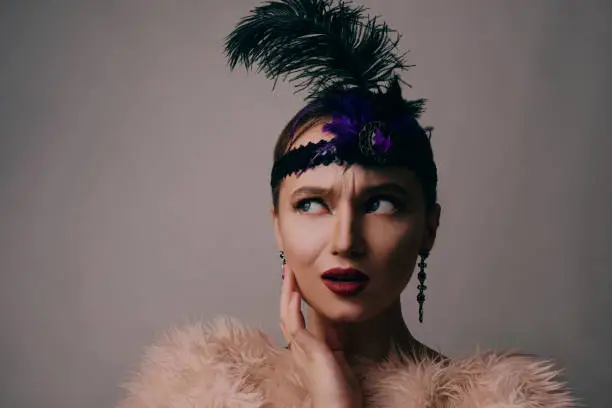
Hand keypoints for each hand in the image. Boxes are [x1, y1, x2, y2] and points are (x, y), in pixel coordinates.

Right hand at [280, 265, 362, 407]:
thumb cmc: (341, 392)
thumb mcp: (339, 358)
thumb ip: (334, 340)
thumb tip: (334, 322)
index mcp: (306, 349)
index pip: (295, 318)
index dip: (294, 299)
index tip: (297, 281)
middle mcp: (299, 348)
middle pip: (287, 312)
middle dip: (287, 290)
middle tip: (289, 269)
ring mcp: (301, 349)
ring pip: (287, 314)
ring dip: (288, 292)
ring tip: (289, 273)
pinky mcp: (308, 351)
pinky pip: (295, 326)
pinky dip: (294, 308)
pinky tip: (295, 294)